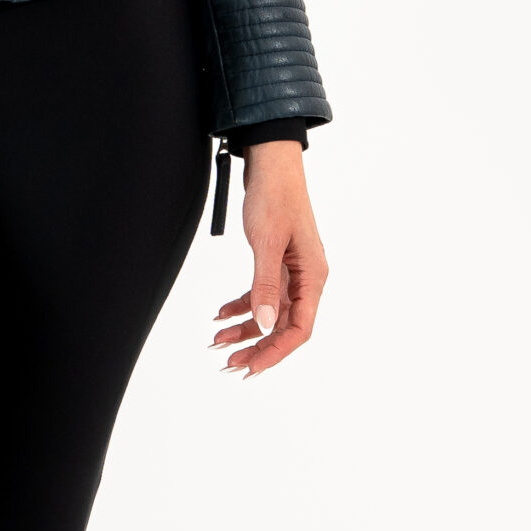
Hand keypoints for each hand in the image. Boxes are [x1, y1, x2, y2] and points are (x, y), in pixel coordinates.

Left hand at [211, 139, 327, 378]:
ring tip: (218, 341)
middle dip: (257, 346)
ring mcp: (292, 271)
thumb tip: (263, 324)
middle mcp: (306, 278)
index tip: (250, 366)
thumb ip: (265, 285)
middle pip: (284, 326)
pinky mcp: (277, 263)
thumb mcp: (267, 243)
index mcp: (312, 277)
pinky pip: (261, 294)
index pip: (300, 329)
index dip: (275, 351)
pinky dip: (242, 305)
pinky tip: (221, 313)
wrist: (271, 164)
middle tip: (229, 362)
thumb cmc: (275, 197)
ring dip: (246, 328)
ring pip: (270, 312)